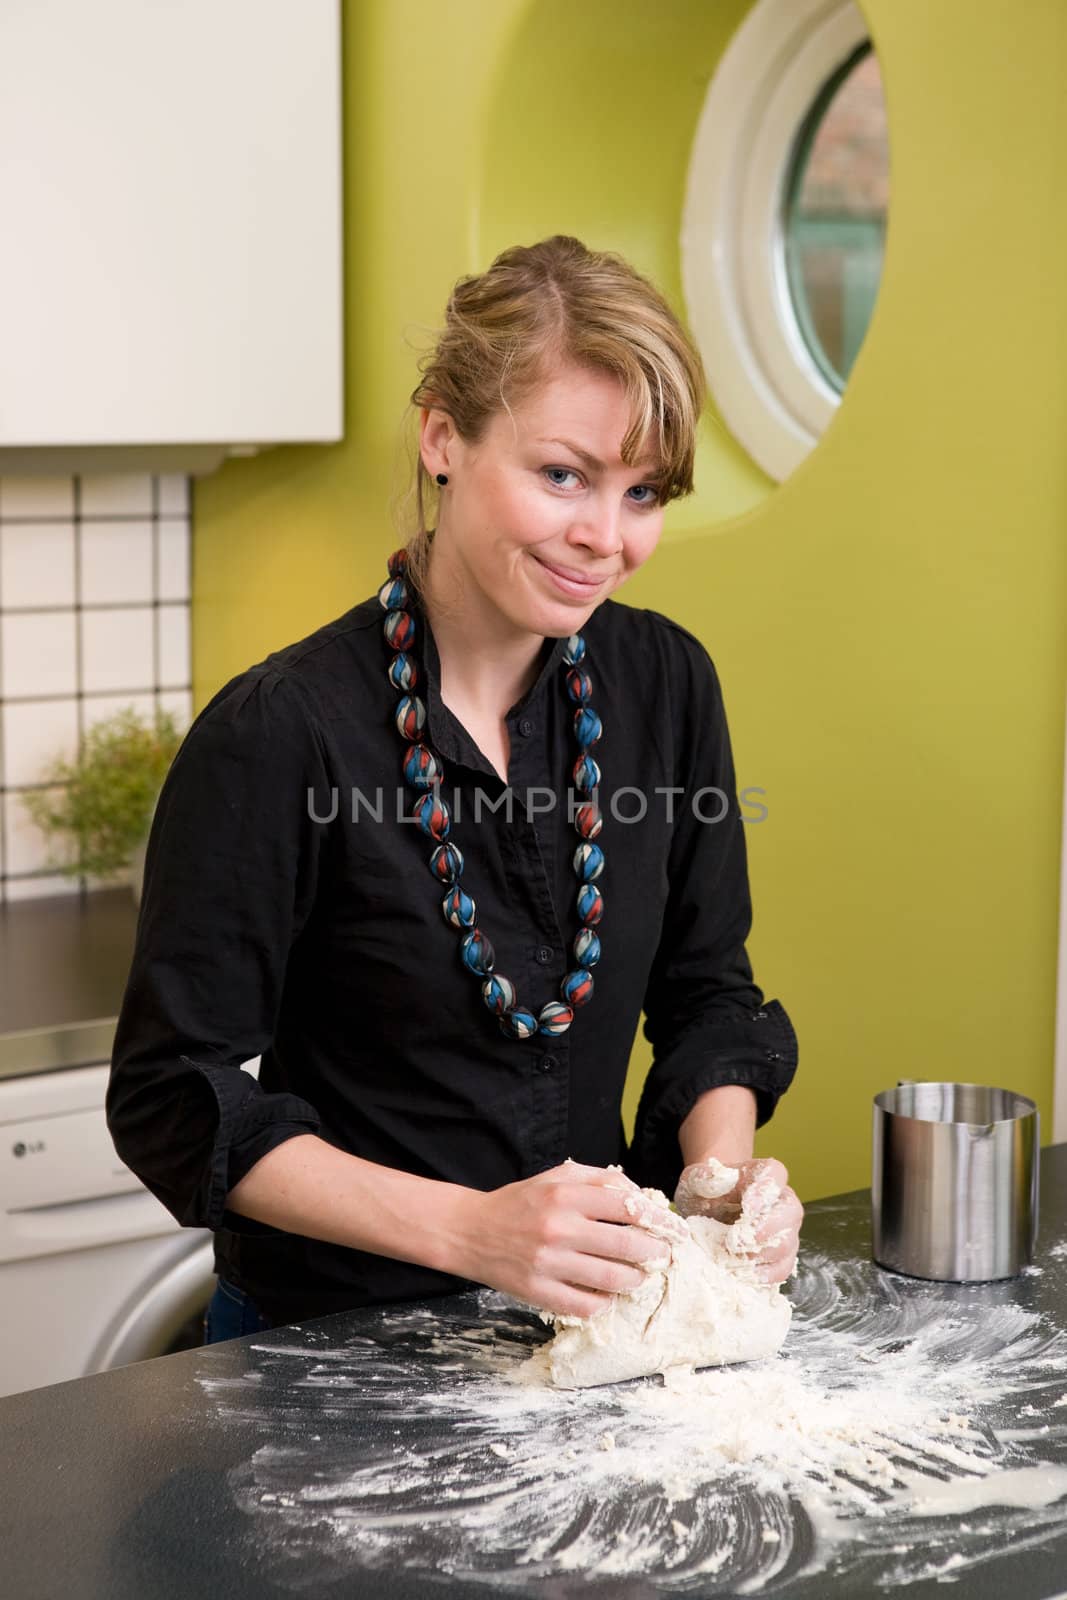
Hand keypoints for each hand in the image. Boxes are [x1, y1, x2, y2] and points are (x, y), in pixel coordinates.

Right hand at [453, 1161, 686, 1319]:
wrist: (470, 1231)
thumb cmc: (520, 1202)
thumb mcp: (556, 1178)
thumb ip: (599, 1180)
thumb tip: (642, 1196)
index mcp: (565, 1195)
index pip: (628, 1207)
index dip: (659, 1220)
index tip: (674, 1230)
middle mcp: (558, 1228)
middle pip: (626, 1244)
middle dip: (654, 1253)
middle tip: (663, 1256)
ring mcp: (548, 1263)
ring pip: (611, 1278)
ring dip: (635, 1280)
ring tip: (640, 1277)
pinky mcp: (537, 1291)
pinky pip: (585, 1306)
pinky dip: (604, 1304)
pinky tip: (608, 1297)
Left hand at [674, 1156, 802, 1284]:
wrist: (707, 1215)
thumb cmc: (705, 1194)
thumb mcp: (696, 1180)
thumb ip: (705, 1176)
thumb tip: (720, 1178)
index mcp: (764, 1174)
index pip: (775, 1174)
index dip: (765, 1191)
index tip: (747, 1207)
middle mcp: (783, 1200)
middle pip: (790, 1211)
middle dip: (764, 1229)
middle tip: (735, 1241)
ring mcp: (787, 1229)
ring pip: (788, 1243)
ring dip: (759, 1255)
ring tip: (731, 1259)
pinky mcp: (782, 1256)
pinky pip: (784, 1268)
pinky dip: (763, 1275)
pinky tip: (742, 1275)